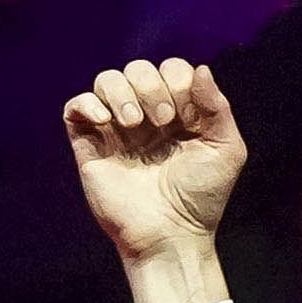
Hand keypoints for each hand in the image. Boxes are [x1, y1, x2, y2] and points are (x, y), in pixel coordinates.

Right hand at [64, 57, 247, 283]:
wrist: (169, 233)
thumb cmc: (201, 197)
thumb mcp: (225, 150)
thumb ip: (217, 108)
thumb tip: (201, 69)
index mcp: (180, 112)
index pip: (171, 69)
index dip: (177, 81)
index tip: (186, 115)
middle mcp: (147, 115)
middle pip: (138, 68)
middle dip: (151, 86)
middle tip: (163, 122)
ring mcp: (116, 128)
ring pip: (106, 79)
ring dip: (122, 92)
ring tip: (134, 124)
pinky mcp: (90, 144)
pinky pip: (75, 106)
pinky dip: (88, 103)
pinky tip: (107, 122)